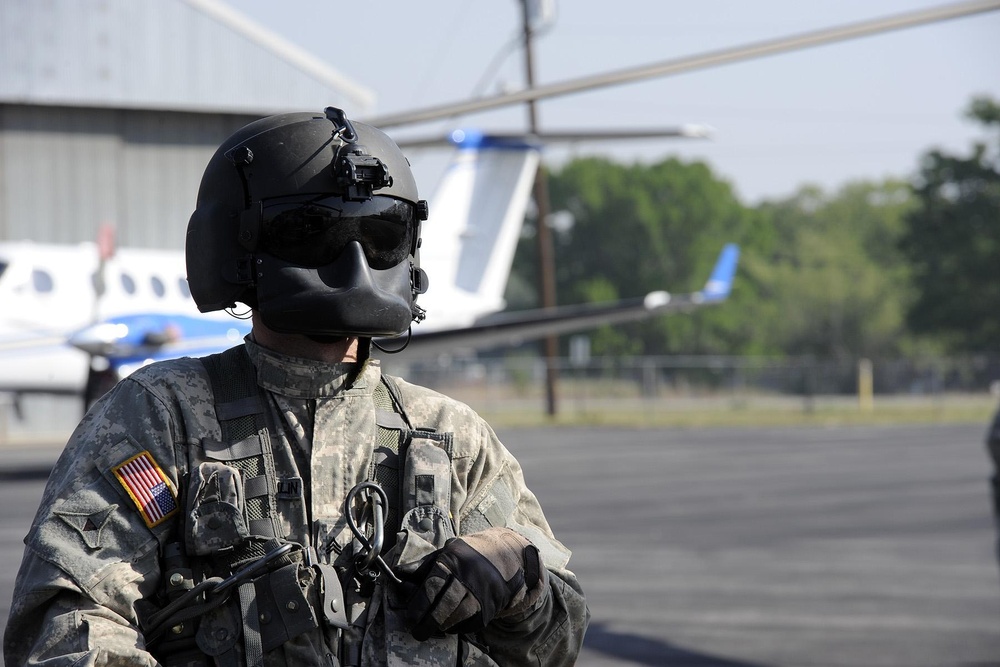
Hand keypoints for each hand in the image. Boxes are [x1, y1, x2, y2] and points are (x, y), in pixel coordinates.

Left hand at [405, 527, 546, 639]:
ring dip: (441, 626)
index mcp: (453, 562)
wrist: (506, 557)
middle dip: (427, 621)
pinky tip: (448, 627)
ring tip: (431, 629)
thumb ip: (425, 565)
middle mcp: (466, 578)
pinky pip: (469, 623)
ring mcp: (479, 594)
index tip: (410, 615)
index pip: (432, 587)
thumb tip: (400, 574)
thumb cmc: (470, 555)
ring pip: (456, 617)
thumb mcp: (448, 551)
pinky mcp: (488, 607)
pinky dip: (456, 627)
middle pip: (443, 605)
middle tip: (417, 630)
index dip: (419, 604)